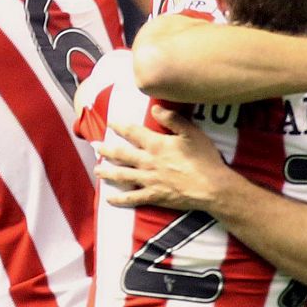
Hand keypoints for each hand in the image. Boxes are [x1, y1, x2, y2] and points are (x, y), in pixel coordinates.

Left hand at [96, 107, 231, 209]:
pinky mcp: (154, 196)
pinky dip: (119, 199)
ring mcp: (149, 181)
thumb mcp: (192, 133)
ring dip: (107, 172)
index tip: (111, 123)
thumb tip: (155, 108)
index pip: (133, 133)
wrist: (212, 187)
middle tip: (95, 145)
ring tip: (97, 169)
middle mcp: (148, 162)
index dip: (120, 127)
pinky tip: (109, 198)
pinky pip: (132, 198)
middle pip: (122, 154)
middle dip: (106, 149)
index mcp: (157, 145)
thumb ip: (173, 120)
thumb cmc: (205, 159)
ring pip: (122, 175)